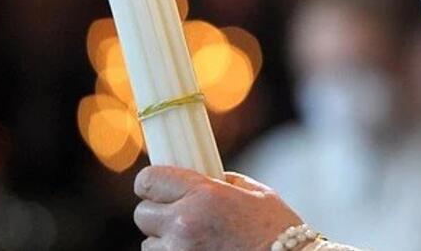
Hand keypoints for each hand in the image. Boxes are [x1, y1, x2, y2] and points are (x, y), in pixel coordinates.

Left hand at [134, 166, 304, 249]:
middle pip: (142, 214)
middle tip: (177, 215)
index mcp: (203, 194)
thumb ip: (223, 182)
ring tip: (192, 240)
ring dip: (164, 240)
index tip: (157, 187)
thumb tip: (202, 176)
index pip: (148, 181)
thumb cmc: (278, 232)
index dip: (151, 183)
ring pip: (148, 244)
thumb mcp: (255, 193)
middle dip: (157, 213)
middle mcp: (185, 224)